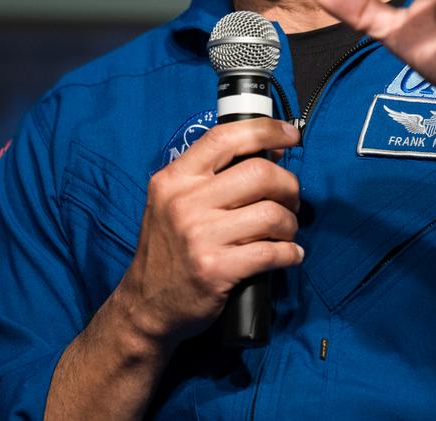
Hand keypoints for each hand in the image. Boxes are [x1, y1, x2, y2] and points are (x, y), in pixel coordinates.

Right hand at [115, 118, 302, 347]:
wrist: (145, 305)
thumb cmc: (168, 250)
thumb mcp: (175, 202)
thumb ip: (213, 175)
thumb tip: (270, 151)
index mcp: (175, 179)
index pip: (225, 137)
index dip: (266, 130)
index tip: (290, 136)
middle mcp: (184, 202)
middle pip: (259, 173)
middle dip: (288, 185)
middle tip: (290, 200)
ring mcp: (199, 236)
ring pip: (271, 213)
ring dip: (290, 224)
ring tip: (285, 233)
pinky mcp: (215, 270)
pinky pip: (272, 252)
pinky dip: (290, 253)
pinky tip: (289, 256)